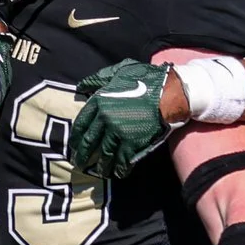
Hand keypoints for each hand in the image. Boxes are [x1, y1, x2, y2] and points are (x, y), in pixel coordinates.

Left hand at [67, 59, 173, 176]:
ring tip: (98, 172)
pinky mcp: (133, 143)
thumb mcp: (120, 71)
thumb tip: (82, 85)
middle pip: (89, 142)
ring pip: (104, 154)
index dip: (76, 137)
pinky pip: (122, 161)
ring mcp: (118, 132)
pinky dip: (119, 169)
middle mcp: (105, 118)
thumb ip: (99, 78)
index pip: (81, 123)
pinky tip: (118, 173)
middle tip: (79, 164)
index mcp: (100, 101)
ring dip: (100, 166)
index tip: (74, 145)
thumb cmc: (147, 79)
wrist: (170, 92)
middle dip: (83, 155)